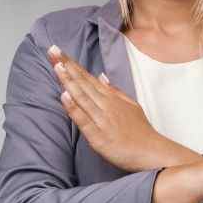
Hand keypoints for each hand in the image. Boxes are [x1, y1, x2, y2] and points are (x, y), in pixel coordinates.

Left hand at [48, 45, 201, 171]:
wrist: (151, 152)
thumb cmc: (140, 132)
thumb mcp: (131, 106)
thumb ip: (115, 91)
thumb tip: (102, 76)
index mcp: (112, 98)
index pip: (88, 77)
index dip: (72, 64)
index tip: (58, 51)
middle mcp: (106, 105)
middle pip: (82, 83)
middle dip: (66, 66)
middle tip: (52, 50)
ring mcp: (102, 119)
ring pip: (82, 97)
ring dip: (69, 81)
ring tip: (57, 66)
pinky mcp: (98, 136)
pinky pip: (84, 120)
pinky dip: (74, 107)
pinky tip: (64, 96)